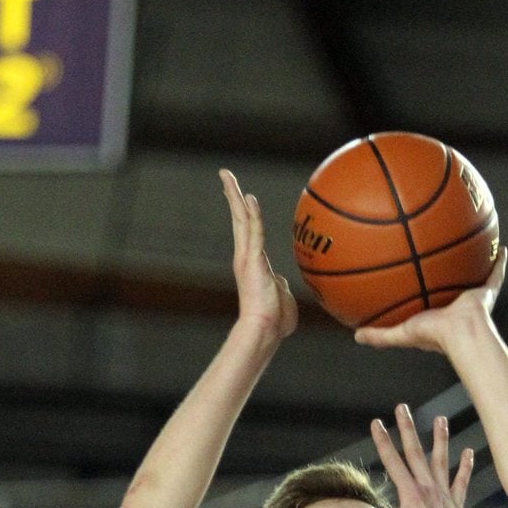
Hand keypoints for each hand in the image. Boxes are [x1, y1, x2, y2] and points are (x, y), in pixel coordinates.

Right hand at [221, 168, 297, 342]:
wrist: (265, 331)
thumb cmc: (275, 321)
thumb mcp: (281, 296)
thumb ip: (279, 284)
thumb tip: (282, 280)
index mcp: (253, 263)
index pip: (246, 230)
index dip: (242, 211)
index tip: (240, 195)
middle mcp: (246, 257)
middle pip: (238, 219)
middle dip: (232, 195)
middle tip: (225, 176)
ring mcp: (247, 258)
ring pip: (241, 220)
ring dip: (235, 196)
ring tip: (227, 177)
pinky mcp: (253, 262)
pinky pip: (254, 232)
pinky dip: (252, 214)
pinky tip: (249, 198)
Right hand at [334, 406, 472, 507]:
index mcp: (410, 494)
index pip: (392, 461)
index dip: (383, 441)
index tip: (376, 422)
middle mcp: (428, 489)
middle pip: (415, 453)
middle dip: (407, 429)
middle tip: (403, 408)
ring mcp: (444, 496)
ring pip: (441, 461)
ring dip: (440, 439)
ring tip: (440, 419)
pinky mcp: (456, 505)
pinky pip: (461, 481)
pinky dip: (465, 467)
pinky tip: (469, 451)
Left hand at [355, 249, 505, 353]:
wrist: (461, 333)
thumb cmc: (435, 335)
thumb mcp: (401, 333)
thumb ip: (380, 335)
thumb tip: (356, 335)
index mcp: (437, 313)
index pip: (428, 297)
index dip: (423, 287)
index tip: (416, 274)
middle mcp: (455, 303)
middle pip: (449, 282)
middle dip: (446, 270)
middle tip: (440, 254)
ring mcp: (471, 296)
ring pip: (470, 274)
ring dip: (470, 262)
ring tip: (467, 243)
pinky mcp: (486, 291)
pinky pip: (494, 273)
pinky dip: (498, 261)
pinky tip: (499, 247)